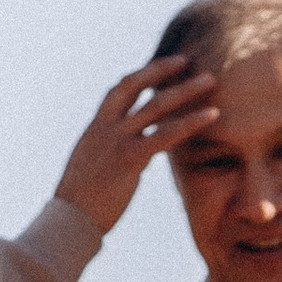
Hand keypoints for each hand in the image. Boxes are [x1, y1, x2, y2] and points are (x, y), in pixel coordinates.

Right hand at [54, 56, 221, 237]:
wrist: (69, 222)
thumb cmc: (81, 205)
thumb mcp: (93, 172)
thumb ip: (114, 157)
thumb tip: (134, 160)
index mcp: (95, 129)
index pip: (118, 91)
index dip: (140, 76)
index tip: (160, 67)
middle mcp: (104, 128)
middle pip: (134, 86)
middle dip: (160, 69)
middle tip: (186, 60)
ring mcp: (116, 141)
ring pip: (155, 106)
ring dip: (185, 90)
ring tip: (210, 80)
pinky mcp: (129, 159)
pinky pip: (165, 135)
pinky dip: (191, 122)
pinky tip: (212, 115)